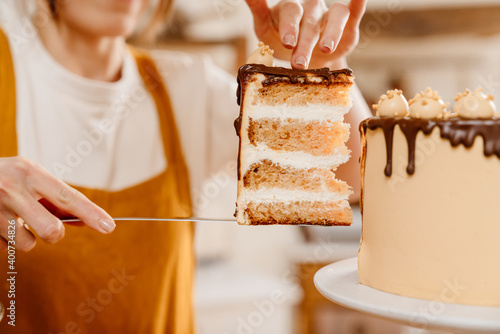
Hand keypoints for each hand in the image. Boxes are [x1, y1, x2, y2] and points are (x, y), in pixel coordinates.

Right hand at [0, 157, 114, 251]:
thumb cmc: (5, 178)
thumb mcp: (31, 179)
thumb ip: (56, 200)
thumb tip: (86, 221)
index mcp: (30, 172)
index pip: (68, 197)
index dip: (91, 213)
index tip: (109, 226)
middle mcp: (12, 188)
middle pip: (51, 230)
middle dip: (54, 234)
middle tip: (46, 226)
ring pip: (27, 244)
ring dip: (25, 238)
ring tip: (14, 221)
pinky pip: (5, 248)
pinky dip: (5, 240)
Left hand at [246, 0, 365, 69]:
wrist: (301, 61)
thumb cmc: (279, 41)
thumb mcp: (264, 29)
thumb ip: (258, 9)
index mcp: (290, 9)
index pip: (291, 12)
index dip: (290, 26)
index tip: (288, 43)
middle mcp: (310, 9)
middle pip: (310, 20)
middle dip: (305, 42)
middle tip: (299, 62)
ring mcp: (329, 16)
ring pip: (336, 16)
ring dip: (332, 32)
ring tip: (326, 49)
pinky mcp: (347, 26)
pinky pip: (354, 11)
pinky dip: (359, 3)